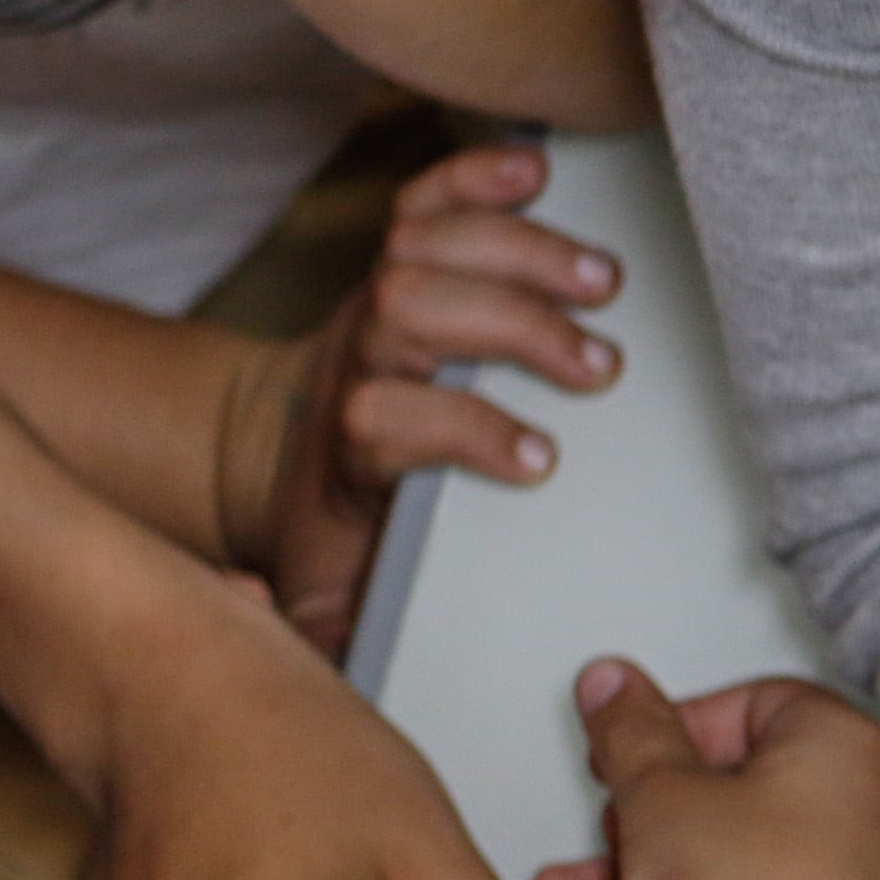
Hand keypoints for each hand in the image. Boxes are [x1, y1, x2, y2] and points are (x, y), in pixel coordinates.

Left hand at [230, 148, 626, 658]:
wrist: (278, 457)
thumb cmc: (334, 538)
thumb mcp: (326, 612)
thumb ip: (344, 653)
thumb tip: (357, 713)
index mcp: (347, 453)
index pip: (386, 420)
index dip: (459, 432)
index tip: (538, 460)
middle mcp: (357, 363)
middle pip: (413, 312)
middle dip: (509, 329)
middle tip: (597, 365)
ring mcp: (375, 303)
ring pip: (428, 247)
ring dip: (518, 251)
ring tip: (600, 281)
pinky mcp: (399, 263)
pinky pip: (430, 200)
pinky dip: (478, 173)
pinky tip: (536, 167)